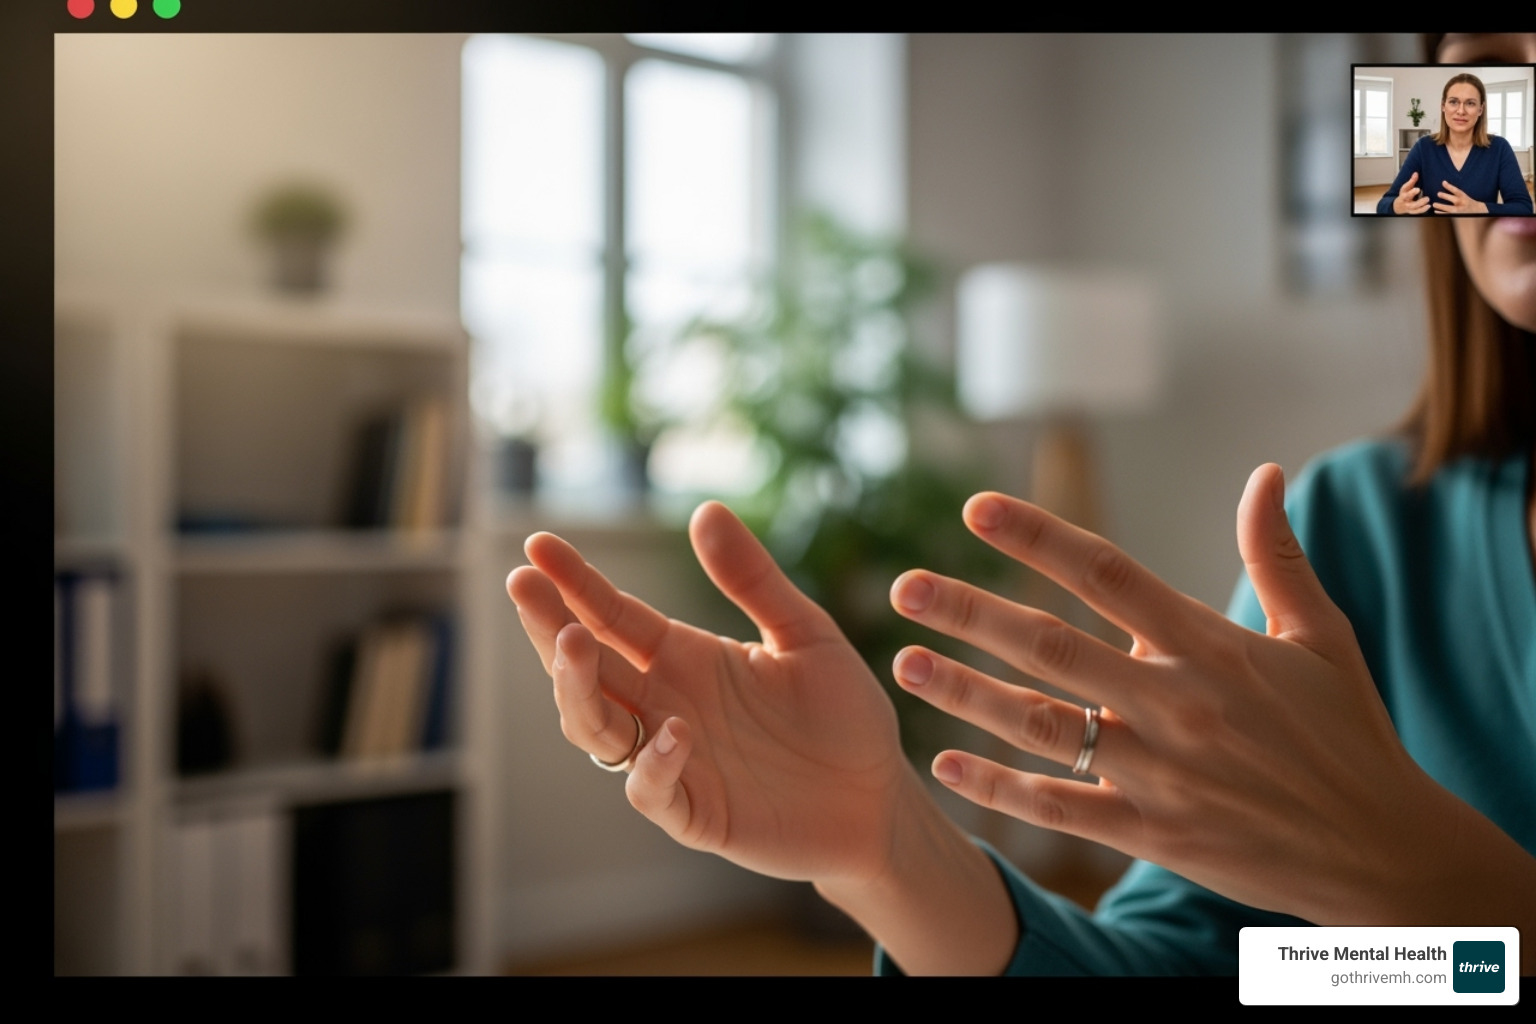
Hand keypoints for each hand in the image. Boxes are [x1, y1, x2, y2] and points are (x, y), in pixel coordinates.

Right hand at [507, 501, 910, 884]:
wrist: (880, 797)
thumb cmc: (842, 715)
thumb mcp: (805, 632)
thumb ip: (753, 579)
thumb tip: (706, 509)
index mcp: (682, 657)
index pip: (611, 615)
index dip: (573, 582)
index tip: (536, 545)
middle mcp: (664, 704)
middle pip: (585, 666)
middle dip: (549, 627)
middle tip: (524, 587)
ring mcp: (673, 760)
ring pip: (597, 727)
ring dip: (578, 689)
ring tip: (575, 644)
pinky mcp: (697, 813)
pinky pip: (652, 791)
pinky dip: (654, 764)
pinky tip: (675, 732)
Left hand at [887, 464, 1529, 927]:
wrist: (1381, 851)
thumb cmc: (1346, 732)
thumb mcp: (1321, 637)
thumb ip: (1278, 555)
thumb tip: (1265, 473)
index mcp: (1213, 647)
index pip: (1108, 574)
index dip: (1038, 537)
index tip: (973, 509)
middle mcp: (1177, 705)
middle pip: (1053, 646)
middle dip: (971, 612)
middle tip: (903, 586)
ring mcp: (1161, 774)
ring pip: (1041, 726)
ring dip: (965, 693)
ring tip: (905, 663)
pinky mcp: (1153, 834)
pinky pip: (1058, 808)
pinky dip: (998, 788)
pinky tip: (943, 763)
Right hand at [1392, 171, 1429, 213]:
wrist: (1398, 207)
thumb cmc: (1404, 195)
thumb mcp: (1406, 188)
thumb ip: (1412, 181)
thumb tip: (1416, 173)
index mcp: (1403, 192)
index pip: (1405, 188)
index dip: (1409, 184)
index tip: (1417, 186)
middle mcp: (1404, 200)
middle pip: (1407, 197)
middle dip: (1412, 193)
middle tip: (1418, 190)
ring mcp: (1408, 206)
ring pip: (1413, 206)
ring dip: (1420, 203)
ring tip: (1427, 199)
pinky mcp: (1412, 211)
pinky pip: (1417, 211)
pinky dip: (1423, 209)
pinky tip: (1429, 206)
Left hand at [1432, 180, 1487, 213]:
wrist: (1477, 211)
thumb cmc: (1467, 202)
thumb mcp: (1464, 197)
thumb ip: (1456, 194)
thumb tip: (1444, 185)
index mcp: (1464, 197)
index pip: (1457, 191)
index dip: (1450, 187)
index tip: (1443, 182)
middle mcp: (1462, 203)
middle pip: (1454, 199)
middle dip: (1446, 196)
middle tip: (1438, 193)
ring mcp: (1460, 210)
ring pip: (1451, 209)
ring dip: (1442, 207)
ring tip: (1434, 204)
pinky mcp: (1457, 216)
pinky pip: (1448, 215)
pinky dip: (1442, 213)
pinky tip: (1435, 212)